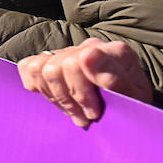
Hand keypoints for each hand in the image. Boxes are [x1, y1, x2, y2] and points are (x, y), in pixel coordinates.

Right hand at [17, 38, 152, 128]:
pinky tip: (56, 98)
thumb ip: (115, 79)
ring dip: (55, 96)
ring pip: (41, 68)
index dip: (81, 92)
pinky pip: (28, 67)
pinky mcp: (51, 60)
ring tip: (73, 110)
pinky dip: (37, 86)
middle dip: (68, 98)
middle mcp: (91, 46)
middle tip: (84, 116)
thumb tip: (89, 55)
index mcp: (115, 52)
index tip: (93, 113)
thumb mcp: (134, 101)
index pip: (80, 60)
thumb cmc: (132, 108)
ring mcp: (69, 52)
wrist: (128, 111)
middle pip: (57, 67)